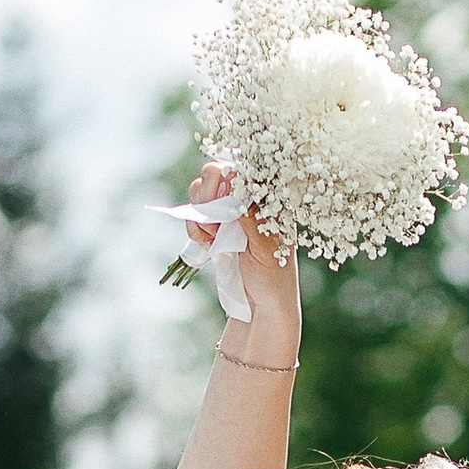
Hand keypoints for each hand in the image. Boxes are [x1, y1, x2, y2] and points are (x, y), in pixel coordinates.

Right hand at [186, 162, 298, 366]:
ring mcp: (230, 208)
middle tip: (215, 226)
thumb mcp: (267, 248)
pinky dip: (195, 226)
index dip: (226, 177)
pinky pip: (194, 212)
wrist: (261, 303)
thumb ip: (253, 217)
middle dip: (207, 196)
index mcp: (270, 195)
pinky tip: (207, 243)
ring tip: (213, 238)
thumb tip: (238, 186)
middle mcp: (249, 196)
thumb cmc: (274, 275)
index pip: (242, 165)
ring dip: (200, 214)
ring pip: (200, 189)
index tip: (224, 205)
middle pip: (215, 170)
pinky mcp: (215, 223)